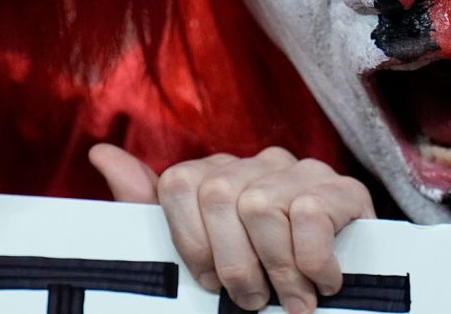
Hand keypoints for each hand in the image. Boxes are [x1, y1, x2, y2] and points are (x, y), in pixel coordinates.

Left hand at [91, 143, 373, 313]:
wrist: (349, 291)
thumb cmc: (264, 275)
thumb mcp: (201, 251)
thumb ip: (149, 205)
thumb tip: (100, 151)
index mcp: (219, 174)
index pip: (178, 184)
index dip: (190, 243)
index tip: (210, 282)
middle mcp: (258, 162)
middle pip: (217, 197)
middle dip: (234, 265)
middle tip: (253, 300)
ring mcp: (302, 171)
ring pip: (260, 207)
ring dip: (277, 270)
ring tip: (292, 298)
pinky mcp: (342, 188)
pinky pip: (308, 215)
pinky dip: (312, 262)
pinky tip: (323, 281)